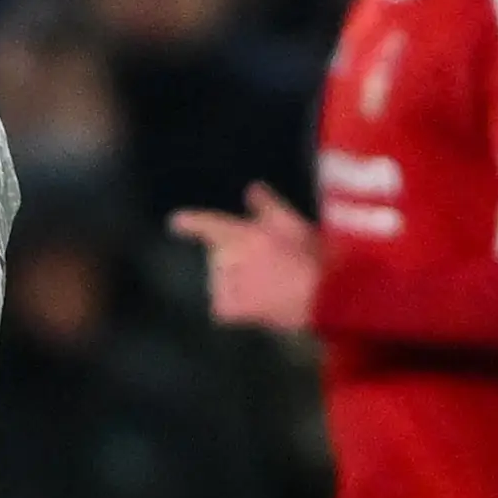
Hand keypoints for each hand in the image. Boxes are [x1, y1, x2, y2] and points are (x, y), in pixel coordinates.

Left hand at [167, 183, 319, 332]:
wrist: (323, 298)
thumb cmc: (313, 259)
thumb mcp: (294, 225)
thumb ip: (267, 206)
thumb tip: (251, 189)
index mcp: (243, 234)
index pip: (208, 224)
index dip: (191, 222)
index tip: (174, 222)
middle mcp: (229, 258)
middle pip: (218, 256)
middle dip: (236, 260)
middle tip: (269, 267)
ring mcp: (227, 284)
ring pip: (220, 281)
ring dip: (237, 283)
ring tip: (269, 286)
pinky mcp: (230, 308)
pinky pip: (222, 306)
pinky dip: (234, 308)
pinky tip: (258, 306)